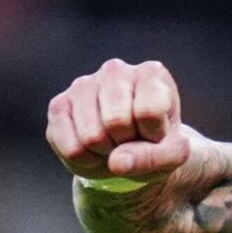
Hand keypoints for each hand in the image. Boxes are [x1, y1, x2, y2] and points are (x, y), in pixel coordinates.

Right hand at [46, 58, 191, 180]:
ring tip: (114, 143)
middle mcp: (115, 70)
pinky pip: (71, 148)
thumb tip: (117, 162)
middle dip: (126, 143)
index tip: (156, 133)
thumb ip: (155, 158)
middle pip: (116, 122)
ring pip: (91, 136)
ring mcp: (83, 85)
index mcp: (151, 73)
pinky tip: (94, 148)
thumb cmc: (157, 144)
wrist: (132, 149)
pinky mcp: (59, 105)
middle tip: (131, 140)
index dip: (153, 135)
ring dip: (105, 152)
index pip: (148, 111)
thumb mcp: (172, 155)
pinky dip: (85, 160)